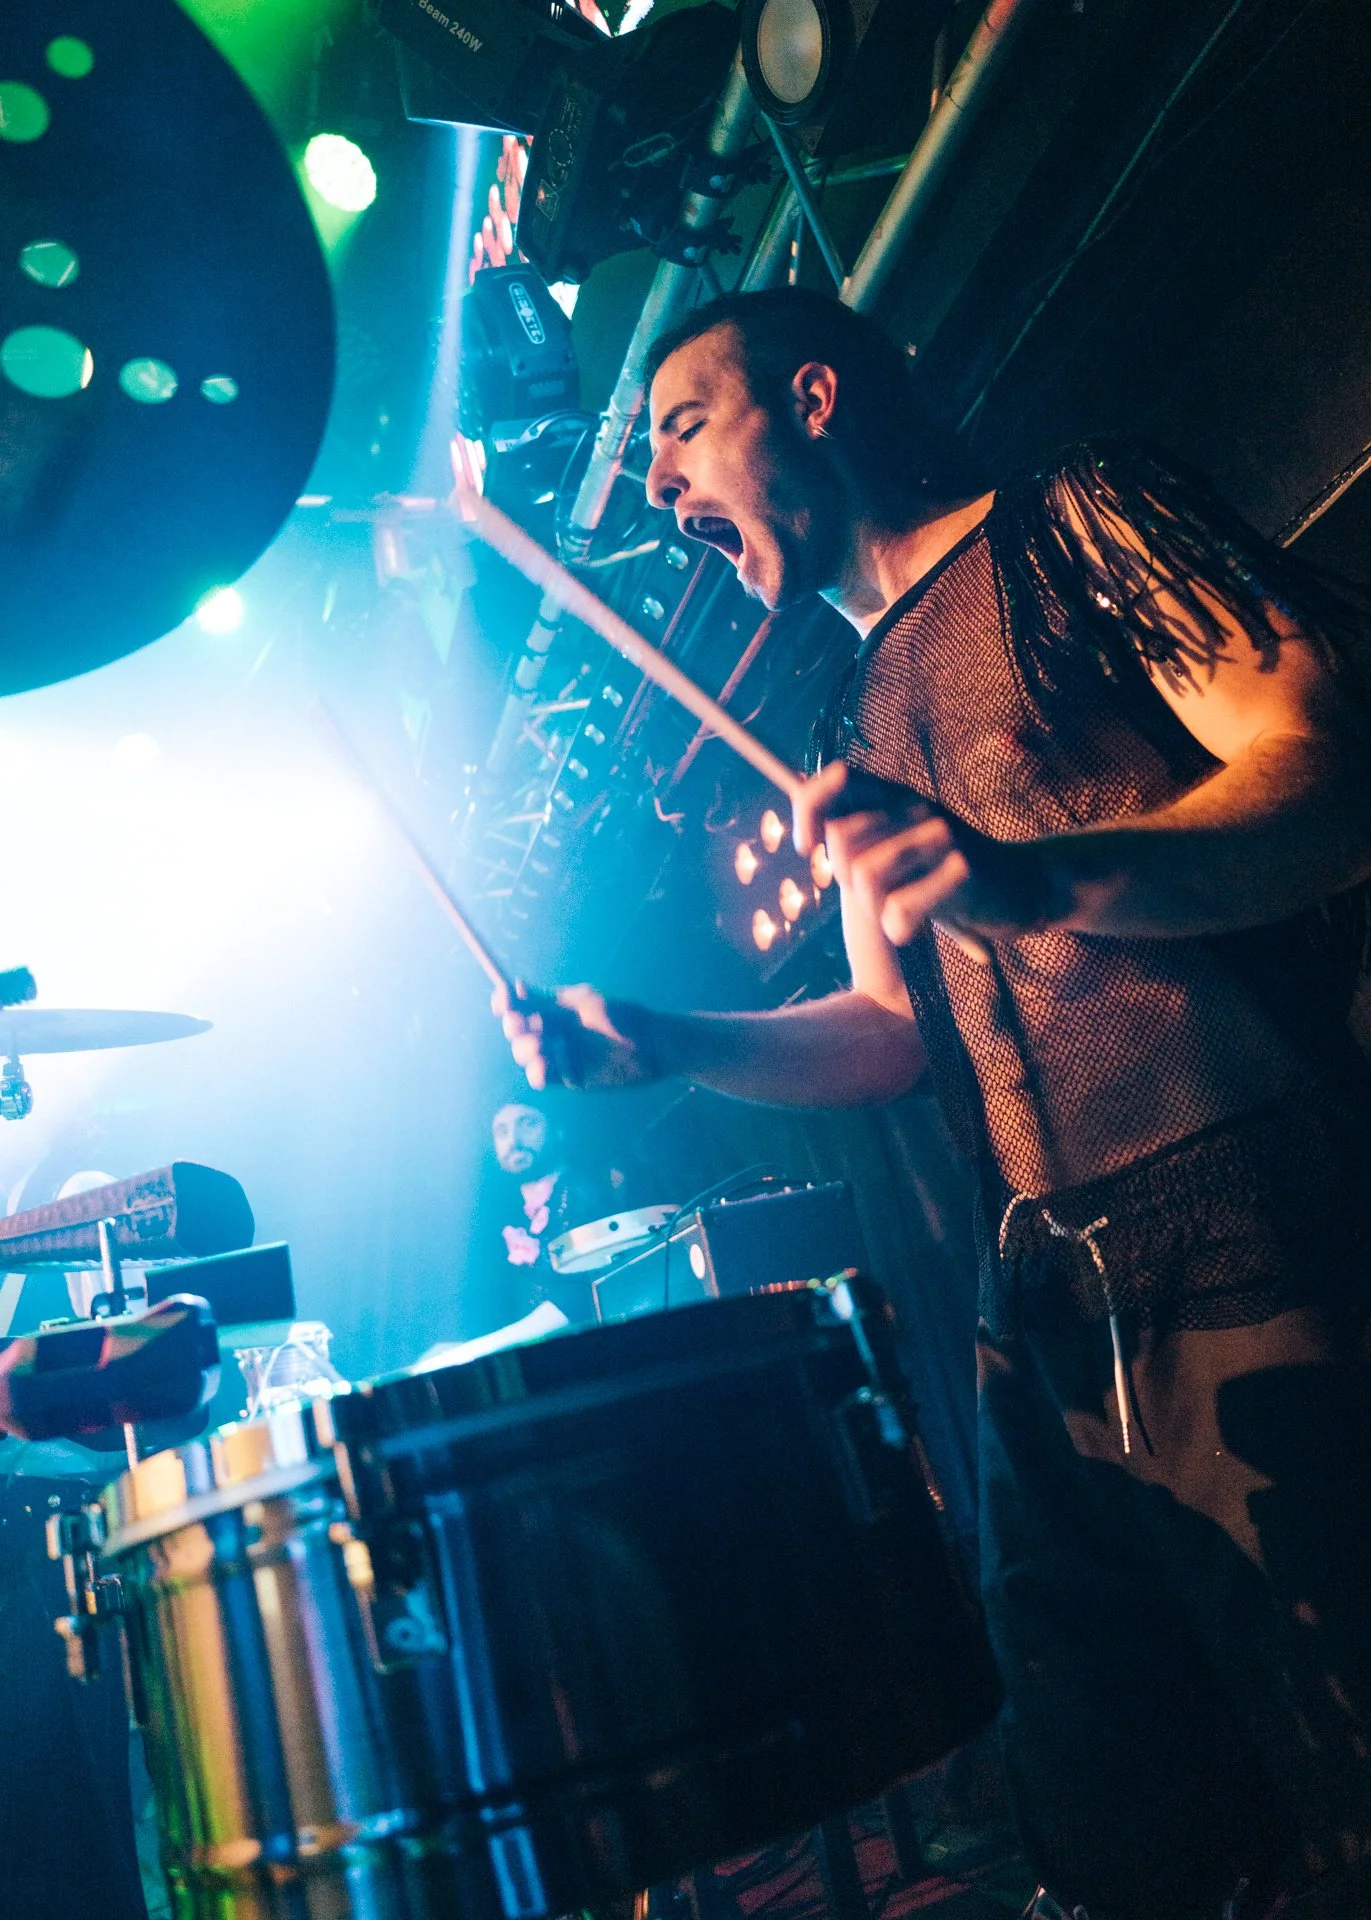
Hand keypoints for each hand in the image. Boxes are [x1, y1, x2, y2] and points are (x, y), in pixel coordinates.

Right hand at [493, 982, 660, 1090]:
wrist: (652, 1046)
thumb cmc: (623, 1016)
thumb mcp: (585, 1004)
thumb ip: (549, 1001)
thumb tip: (515, 986)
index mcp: (554, 1006)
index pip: (518, 1003)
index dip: (504, 1002)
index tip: (502, 1002)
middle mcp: (551, 1029)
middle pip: (515, 1029)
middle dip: (513, 1026)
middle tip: (522, 1025)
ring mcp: (558, 1053)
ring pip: (524, 1054)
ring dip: (526, 1049)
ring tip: (543, 1046)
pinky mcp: (567, 1076)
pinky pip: (541, 1076)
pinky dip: (538, 1072)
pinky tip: (546, 1067)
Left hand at [793, 763, 1051, 949]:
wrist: (1022, 888)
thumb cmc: (946, 875)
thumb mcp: (897, 849)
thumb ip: (856, 837)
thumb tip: (807, 832)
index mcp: (896, 795)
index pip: (836, 776)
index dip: (808, 811)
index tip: (807, 848)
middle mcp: (917, 807)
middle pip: (841, 840)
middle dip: (844, 879)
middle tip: (876, 897)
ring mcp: (942, 834)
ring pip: (864, 876)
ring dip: (874, 908)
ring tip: (900, 912)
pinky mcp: (964, 870)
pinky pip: (899, 908)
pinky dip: (900, 928)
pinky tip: (915, 928)